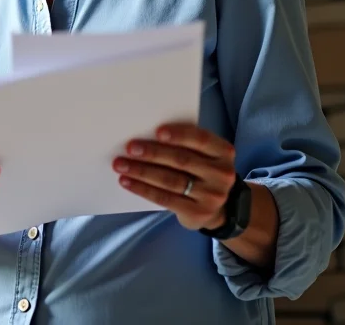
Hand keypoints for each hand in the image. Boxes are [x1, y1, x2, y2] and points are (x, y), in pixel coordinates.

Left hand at [114, 123, 236, 230]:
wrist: (220, 209)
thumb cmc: (202, 171)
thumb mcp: (205, 156)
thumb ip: (187, 144)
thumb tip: (146, 133)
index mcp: (224, 152)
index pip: (201, 140)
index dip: (179, 135)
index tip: (157, 132)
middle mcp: (222, 174)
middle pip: (181, 160)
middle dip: (152, 153)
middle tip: (130, 148)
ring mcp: (211, 196)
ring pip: (170, 180)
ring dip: (141, 171)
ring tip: (120, 165)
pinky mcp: (197, 212)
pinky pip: (165, 199)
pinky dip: (142, 189)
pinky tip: (126, 182)